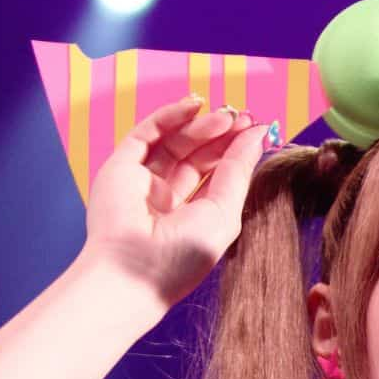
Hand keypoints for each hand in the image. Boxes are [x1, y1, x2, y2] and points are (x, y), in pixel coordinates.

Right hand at [78, 95, 273, 306]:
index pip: (215, 174)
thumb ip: (237, 172)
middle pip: (196, 155)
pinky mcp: (121, 168)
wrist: (134, 271)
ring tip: (225, 115)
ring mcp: (143, 182)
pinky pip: (147, 135)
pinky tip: (192, 107)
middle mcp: (167, 198)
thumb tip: (257, 135)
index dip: (234, 151)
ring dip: (200, 126)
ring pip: (174, 143)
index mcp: (193, 216)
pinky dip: (169, 117)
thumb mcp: (224, 213)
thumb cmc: (182, 256)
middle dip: (220, 135)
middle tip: (242, 116)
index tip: (255, 130)